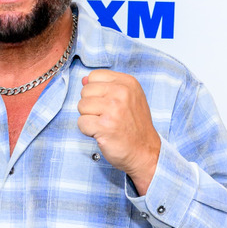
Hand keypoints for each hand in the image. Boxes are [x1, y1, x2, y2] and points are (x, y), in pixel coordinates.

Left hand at [77, 69, 160, 192]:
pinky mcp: (105, 126)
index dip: (95, 91)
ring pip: (81, 106)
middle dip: (91, 106)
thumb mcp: (128, 98)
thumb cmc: (134, 126)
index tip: (107, 103)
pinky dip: (88, 131)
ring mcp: (114, 109)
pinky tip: (102, 133)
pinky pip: (81, 122)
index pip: (93, 76)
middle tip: (106, 117)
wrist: (145, 152)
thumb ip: (106, 86)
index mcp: (128, 82)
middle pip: (85, 91)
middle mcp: (122, 92)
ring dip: (89, 118)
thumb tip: (83, 79)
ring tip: (105, 124)